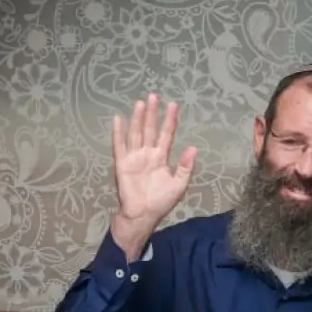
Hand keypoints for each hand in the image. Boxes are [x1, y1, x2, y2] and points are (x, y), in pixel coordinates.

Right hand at [111, 94, 196, 258]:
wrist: (143, 215)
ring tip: (141, 103)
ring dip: (138, 118)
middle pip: (150, 129)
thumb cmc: (161, 201)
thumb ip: (185, 167)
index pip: (167, 134)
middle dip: (153, 113)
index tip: (173, 105)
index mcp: (161, 157)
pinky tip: (118, 119)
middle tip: (154, 95)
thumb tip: (193, 148)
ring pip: (136, 133)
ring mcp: (134, 157)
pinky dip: (118, 133)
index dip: (170, 120)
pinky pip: (119, 146)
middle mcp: (147, 153)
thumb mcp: (179, 184)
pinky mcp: (122, 163)